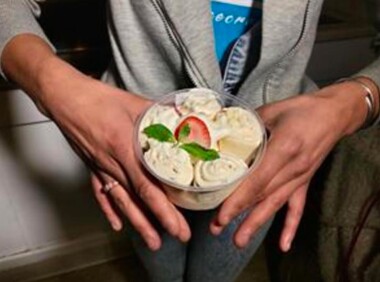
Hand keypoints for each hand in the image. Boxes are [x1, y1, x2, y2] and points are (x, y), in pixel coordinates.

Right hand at [35, 60, 190, 250]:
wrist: (66, 98)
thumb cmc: (97, 99)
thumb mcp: (135, 104)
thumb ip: (160, 116)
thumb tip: (182, 121)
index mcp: (125, 150)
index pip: (148, 188)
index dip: (164, 210)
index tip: (178, 225)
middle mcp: (113, 165)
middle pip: (137, 200)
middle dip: (157, 223)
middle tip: (175, 237)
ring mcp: (101, 168)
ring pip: (121, 201)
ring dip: (138, 223)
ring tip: (151, 240)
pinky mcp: (92, 166)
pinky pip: (101, 193)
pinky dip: (110, 209)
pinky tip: (117, 222)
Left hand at [210, 82, 369, 250]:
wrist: (334, 113)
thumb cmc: (302, 109)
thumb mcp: (271, 111)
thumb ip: (247, 125)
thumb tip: (224, 134)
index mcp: (284, 148)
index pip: (257, 181)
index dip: (238, 200)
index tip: (221, 214)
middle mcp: (293, 167)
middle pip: (262, 196)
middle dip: (239, 214)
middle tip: (217, 228)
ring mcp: (300, 177)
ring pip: (276, 204)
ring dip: (256, 223)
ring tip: (239, 241)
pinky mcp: (305, 181)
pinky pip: (298, 206)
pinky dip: (291, 227)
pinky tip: (283, 245)